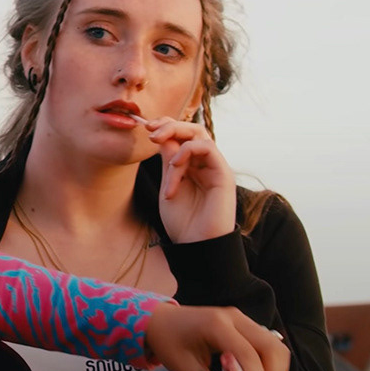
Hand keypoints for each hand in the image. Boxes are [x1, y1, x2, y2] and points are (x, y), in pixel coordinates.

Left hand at [141, 116, 236, 242]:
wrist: (196, 245)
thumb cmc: (183, 222)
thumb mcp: (169, 185)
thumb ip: (168, 162)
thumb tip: (161, 136)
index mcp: (192, 166)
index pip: (182, 136)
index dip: (165, 126)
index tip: (145, 128)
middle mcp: (205, 164)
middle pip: (192, 129)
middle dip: (169, 124)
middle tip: (150, 130)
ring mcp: (216, 168)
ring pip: (200, 134)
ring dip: (176, 136)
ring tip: (159, 147)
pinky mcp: (224, 175)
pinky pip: (208, 148)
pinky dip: (188, 150)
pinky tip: (175, 165)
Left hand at [143, 304, 289, 370]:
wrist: (160, 320)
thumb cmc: (168, 342)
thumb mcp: (184, 369)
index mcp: (216, 325)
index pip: (248, 355)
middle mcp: (235, 318)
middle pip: (272, 348)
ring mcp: (242, 319)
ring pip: (276, 347)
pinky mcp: (246, 325)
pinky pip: (269, 346)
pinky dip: (270, 368)